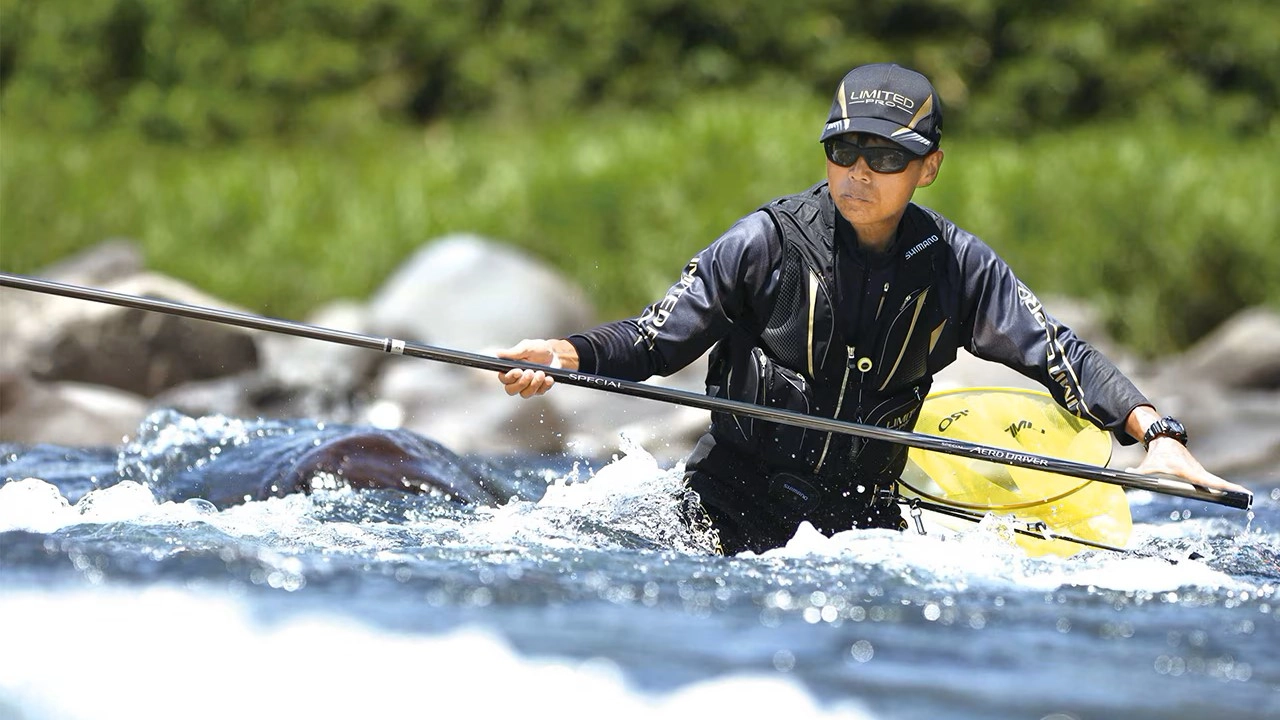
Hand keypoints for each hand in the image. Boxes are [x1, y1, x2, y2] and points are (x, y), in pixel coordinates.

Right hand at [495, 339, 576, 397]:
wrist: (555, 353)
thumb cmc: (539, 349)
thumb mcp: (527, 347)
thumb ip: (513, 352)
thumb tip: (498, 353)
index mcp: (511, 369)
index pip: (504, 379)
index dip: (510, 377)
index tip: (519, 371)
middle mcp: (518, 379)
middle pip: (511, 390)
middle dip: (521, 383)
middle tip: (530, 372)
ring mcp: (528, 385)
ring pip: (525, 394)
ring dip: (534, 384)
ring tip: (541, 373)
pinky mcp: (539, 388)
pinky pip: (539, 392)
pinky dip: (545, 385)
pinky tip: (548, 377)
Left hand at [1126, 437, 1251, 496]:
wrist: (1164, 440)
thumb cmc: (1158, 453)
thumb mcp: (1149, 465)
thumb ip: (1139, 472)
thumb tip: (1127, 474)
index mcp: (1189, 470)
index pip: (1208, 479)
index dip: (1220, 485)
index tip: (1232, 490)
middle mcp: (1197, 470)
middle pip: (1218, 481)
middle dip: (1232, 488)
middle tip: (1247, 494)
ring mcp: (1199, 470)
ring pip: (1217, 480)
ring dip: (1231, 487)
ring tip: (1246, 495)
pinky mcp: (1199, 471)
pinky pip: (1213, 480)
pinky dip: (1224, 485)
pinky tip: (1233, 492)